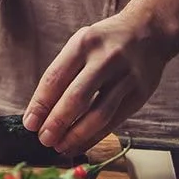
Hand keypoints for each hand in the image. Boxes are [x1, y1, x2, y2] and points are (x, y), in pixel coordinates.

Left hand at [22, 8, 170, 155]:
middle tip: (44, 139)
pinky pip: (115, 121)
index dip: (41, 103)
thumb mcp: (81, 44)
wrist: (148, 32)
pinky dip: (96, 136)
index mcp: (82, 44)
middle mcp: (104, 60)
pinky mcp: (140, 94)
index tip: (30, 123)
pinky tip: (83, 144)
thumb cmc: (105, 42)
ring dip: (77, 135)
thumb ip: (65, 71)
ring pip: (98, 114)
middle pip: (76, 98)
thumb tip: (42, 108)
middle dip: (57, 122)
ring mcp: (125, 78)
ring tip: (61, 146)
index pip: (55, 77)